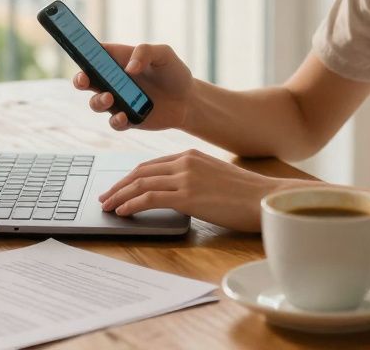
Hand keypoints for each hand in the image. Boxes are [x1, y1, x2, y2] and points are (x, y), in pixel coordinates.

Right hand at [73, 42, 193, 131]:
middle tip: (83, 80)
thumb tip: (129, 68)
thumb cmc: (174, 73)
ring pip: (96, 102)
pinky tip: (124, 116)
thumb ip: (145, 52)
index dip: (82, 51)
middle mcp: (114, 80)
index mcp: (119, 60)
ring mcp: (118, 100)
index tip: (75, 50)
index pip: (94, 53)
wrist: (188, 100)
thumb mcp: (164, 54)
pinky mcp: (127, 119)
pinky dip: (115, 120)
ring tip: (109, 98)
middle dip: (80, 79)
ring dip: (98, 101)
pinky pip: (114, 122)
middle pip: (87, 79)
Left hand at [97, 149, 309, 231]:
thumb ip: (193, 178)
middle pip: (140, 172)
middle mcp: (184, 162)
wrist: (264, 198)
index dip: (130, 177)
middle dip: (118, 186)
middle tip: (104, 197)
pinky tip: (123, 213)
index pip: (150, 165)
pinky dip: (131, 205)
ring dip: (119, 196)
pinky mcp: (187, 196)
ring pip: (140, 184)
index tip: (118, 187)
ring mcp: (185, 178)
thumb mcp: (214, 176)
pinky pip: (149, 198)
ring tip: (107, 207)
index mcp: (190, 155)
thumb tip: (175, 193)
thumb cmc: (244, 194)